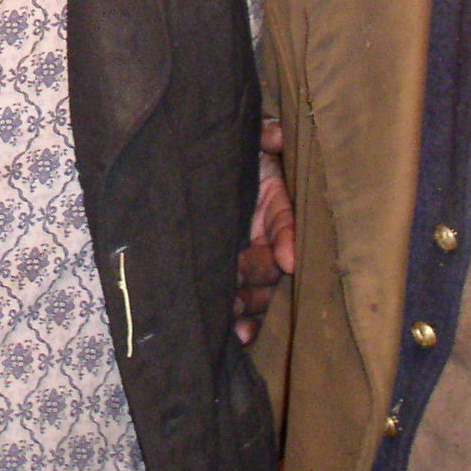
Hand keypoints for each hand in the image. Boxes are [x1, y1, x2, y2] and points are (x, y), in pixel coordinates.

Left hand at [234, 119, 297, 345]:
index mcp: (273, 204)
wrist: (183, 164)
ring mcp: (246, 263)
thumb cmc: (220, 156)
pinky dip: (243, 324)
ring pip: (257, 291)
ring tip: (231, 309)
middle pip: (270, 266)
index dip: (287, 239)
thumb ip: (263, 135)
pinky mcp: (225, 282)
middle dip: (257, 275)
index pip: (286, 223)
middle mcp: (264, 237)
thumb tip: (275, 135)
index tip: (287, 259)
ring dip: (248, 303)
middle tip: (237, 280)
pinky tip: (238, 335)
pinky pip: (241, 309)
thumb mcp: (245, 142)